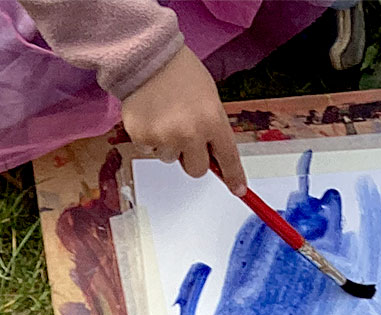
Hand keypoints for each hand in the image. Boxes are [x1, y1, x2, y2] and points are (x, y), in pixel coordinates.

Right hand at [120, 46, 246, 193]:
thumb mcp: (210, 98)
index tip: (239, 190)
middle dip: (193, 158)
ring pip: (171, 159)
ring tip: (165, 116)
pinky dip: (150, 137)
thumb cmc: (182, 74)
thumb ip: (214, 128)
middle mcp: (190, 133)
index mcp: (212, 121)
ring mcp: (164, 137)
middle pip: (197, 170)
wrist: (147, 58)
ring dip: (169, 145)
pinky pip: (150, 150)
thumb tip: (216, 159)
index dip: (234, 176)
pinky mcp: (142, 137)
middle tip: (186, 137)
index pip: (228, 158)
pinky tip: (151, 115)